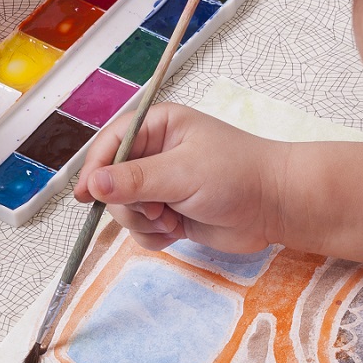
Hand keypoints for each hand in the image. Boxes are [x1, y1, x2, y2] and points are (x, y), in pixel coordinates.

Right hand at [73, 104, 286, 252]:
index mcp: (158, 126)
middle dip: (130, 203)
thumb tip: (92, 185)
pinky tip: (178, 232)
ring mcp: (162, 186)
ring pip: (125, 210)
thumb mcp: (183, 172)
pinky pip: (142, 230)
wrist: (276, 206)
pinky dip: (155, 236)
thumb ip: (135, 180)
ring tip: (173, 219)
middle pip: (112, 182)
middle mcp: (155, 154)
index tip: (86, 195)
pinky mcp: (170, 214)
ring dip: (144, 222)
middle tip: (159, 209)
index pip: (111, 143)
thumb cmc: (237, 175)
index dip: (94, 168)